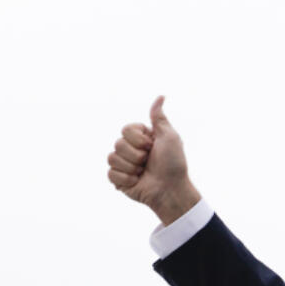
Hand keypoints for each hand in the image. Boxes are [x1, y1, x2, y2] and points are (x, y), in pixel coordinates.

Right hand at [108, 95, 200, 224]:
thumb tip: (161, 96)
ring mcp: (123, 164)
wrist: (170, 189)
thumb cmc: (173, 163)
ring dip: (131, 167)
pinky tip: (137, 181)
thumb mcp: (169, 137)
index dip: (139, 139)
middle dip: (136, 155)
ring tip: (143, 172)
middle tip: (148, 161)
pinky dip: (126, 178)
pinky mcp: (118, 179)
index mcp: (141, 138)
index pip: (126, 129)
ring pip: (112, 157)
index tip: (152, 146)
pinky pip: (111, 173)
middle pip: (118, 143)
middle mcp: (130, 149)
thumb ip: (159, 118)